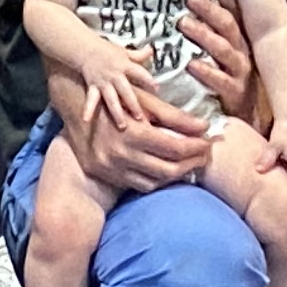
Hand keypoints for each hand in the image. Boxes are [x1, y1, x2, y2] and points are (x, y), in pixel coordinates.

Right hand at [58, 57, 207, 197]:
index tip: (209, 142)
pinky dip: (159, 181)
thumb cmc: (117, 100)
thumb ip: (176, 116)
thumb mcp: (145, 102)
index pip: (175, 148)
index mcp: (133, 133)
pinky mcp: (108, 176)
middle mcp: (122, 155)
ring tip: (191, 164)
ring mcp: (113, 169)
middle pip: (169, 169)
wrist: (77, 109)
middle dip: (192, 164)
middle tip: (205, 155)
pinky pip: (141, 186)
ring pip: (156, 181)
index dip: (196, 147)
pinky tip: (169, 171)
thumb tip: (204, 126)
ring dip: (178, 175)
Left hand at [171, 0, 254, 115]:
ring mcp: (240, 71)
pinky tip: (192, 64)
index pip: (233, 10)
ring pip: (223, 49)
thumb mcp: (220, 52)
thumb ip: (208, 31)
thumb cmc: (226, 79)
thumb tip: (189, 3)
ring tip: (184, 23)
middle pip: (228, 24)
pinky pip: (221, 80)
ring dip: (203, 35)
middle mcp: (242, 51)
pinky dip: (207, 72)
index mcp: (238, 38)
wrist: (246, 117)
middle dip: (209, 9)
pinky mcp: (235, 92)